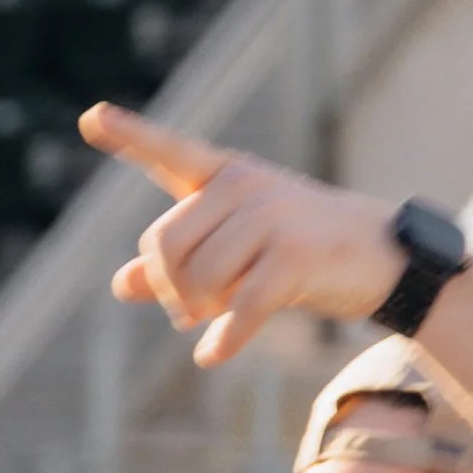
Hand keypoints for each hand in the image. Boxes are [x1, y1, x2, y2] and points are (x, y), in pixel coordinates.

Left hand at [79, 103, 404, 365]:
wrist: (382, 257)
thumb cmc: (300, 250)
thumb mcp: (236, 248)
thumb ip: (178, 262)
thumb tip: (121, 285)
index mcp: (225, 175)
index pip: (169, 151)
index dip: (129, 134)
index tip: (90, 117)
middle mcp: (244, 186)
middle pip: (165, 247)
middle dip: (170, 289)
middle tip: (185, 311)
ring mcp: (272, 217)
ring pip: (200, 280)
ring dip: (202, 312)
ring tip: (216, 317)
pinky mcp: (296, 256)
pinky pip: (242, 306)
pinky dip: (226, 338)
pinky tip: (212, 356)